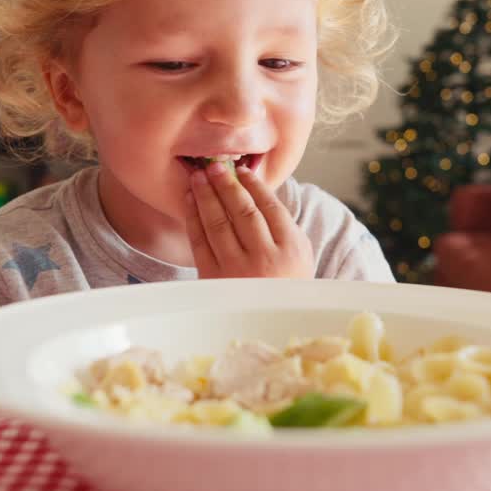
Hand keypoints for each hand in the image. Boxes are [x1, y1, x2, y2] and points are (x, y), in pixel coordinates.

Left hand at [185, 161, 314, 278]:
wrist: (274, 325)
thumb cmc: (288, 284)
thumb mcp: (301, 255)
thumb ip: (284, 225)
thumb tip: (257, 189)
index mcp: (291, 250)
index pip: (269, 207)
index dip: (253, 185)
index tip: (241, 170)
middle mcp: (265, 259)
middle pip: (242, 211)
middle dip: (226, 184)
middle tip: (214, 165)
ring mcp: (237, 270)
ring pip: (218, 222)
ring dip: (207, 195)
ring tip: (199, 177)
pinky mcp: (214, 280)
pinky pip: (200, 241)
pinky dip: (194, 218)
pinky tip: (190, 201)